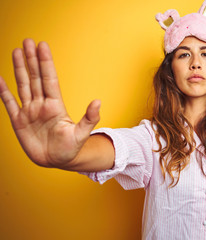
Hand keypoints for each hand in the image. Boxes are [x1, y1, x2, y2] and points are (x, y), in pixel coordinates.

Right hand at [0, 39, 100, 167]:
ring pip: (23, 85)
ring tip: (17, 51)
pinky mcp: (19, 121)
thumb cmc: (71, 148)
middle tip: (27, 40)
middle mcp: (42, 105)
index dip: (45, 63)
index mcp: (56, 105)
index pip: (49, 79)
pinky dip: (3, 92)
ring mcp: (30, 111)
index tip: (42, 45)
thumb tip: (98, 102)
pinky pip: (9, 103)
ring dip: (19, 69)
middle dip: (31, 59)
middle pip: (35, 78)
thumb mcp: (82, 134)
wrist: (58, 160)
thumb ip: (89, 118)